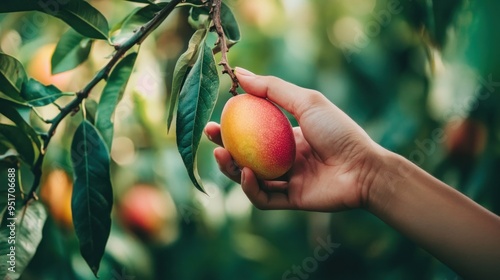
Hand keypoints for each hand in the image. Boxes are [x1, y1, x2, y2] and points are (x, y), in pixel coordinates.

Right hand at [205, 68, 380, 210]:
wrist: (364, 167)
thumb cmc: (339, 130)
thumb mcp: (306, 101)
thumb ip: (273, 89)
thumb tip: (239, 73)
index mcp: (287, 136)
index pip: (251, 132)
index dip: (230, 127)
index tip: (215, 119)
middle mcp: (284, 158)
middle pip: (245, 156)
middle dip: (223, 149)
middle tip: (211, 139)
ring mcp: (286, 180)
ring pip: (249, 179)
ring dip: (231, 169)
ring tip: (222, 156)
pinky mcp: (290, 200)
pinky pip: (263, 198)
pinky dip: (251, 188)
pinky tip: (247, 174)